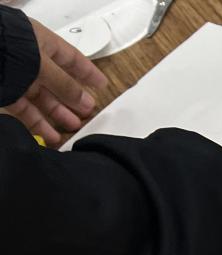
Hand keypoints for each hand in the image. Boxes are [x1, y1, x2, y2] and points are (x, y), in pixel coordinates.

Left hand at [5, 18, 106, 145]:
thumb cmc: (9, 50)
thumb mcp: (42, 64)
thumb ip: (65, 84)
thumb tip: (86, 101)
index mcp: (40, 42)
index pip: (70, 58)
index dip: (87, 72)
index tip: (102, 85)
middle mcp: (30, 59)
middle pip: (57, 81)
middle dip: (73, 98)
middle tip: (89, 112)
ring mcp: (18, 77)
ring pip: (43, 98)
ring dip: (59, 113)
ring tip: (74, 126)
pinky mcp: (7, 94)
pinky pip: (27, 111)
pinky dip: (40, 124)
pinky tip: (52, 135)